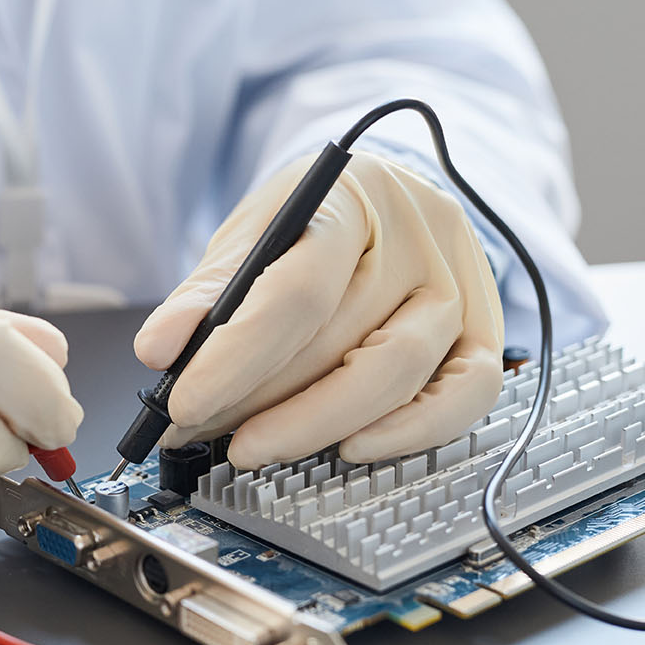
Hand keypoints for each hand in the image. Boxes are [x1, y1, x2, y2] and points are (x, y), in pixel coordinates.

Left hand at [134, 151, 502, 468]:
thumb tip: (160, 351)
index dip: (235, 357)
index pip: (296, 290)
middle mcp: (418, 237)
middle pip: (342, 341)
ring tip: (254, 443)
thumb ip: (204, 292)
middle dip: (259, 401)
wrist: (379, 197)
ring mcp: (460, 285)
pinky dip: (407, 433)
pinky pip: (466, 396)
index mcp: (351, 196)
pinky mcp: (485, 330)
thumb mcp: (249, 232)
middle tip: (200, 429)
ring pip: (398, 374)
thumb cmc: (309, 220)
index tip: (182, 402)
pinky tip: (350, 447)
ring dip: (316, 425)